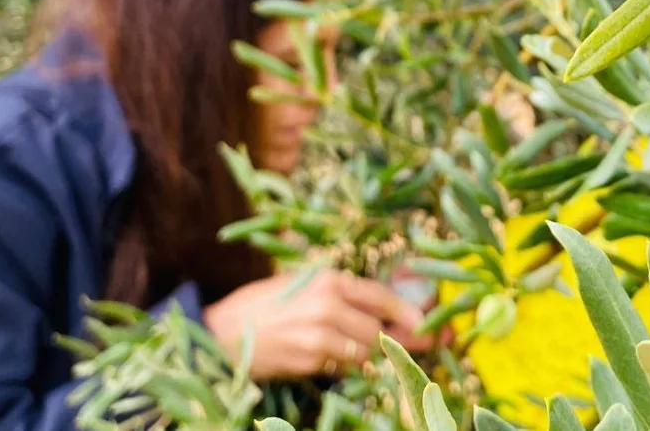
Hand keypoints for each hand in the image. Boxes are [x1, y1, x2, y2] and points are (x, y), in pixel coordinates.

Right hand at [203, 270, 430, 380]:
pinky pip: (344, 368)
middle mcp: (328, 306)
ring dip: (373, 356)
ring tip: (375, 354)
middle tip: (422, 345)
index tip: (427, 323)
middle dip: (402, 340)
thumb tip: (383, 308)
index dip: (408, 312)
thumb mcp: (302, 284)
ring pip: (365, 352)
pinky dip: (349, 367)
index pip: (381, 296)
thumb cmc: (263, 305)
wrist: (222, 332)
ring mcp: (319, 335)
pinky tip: (343, 361)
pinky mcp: (310, 361)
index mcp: (328, 281)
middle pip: (379, 330)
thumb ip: (340, 293)